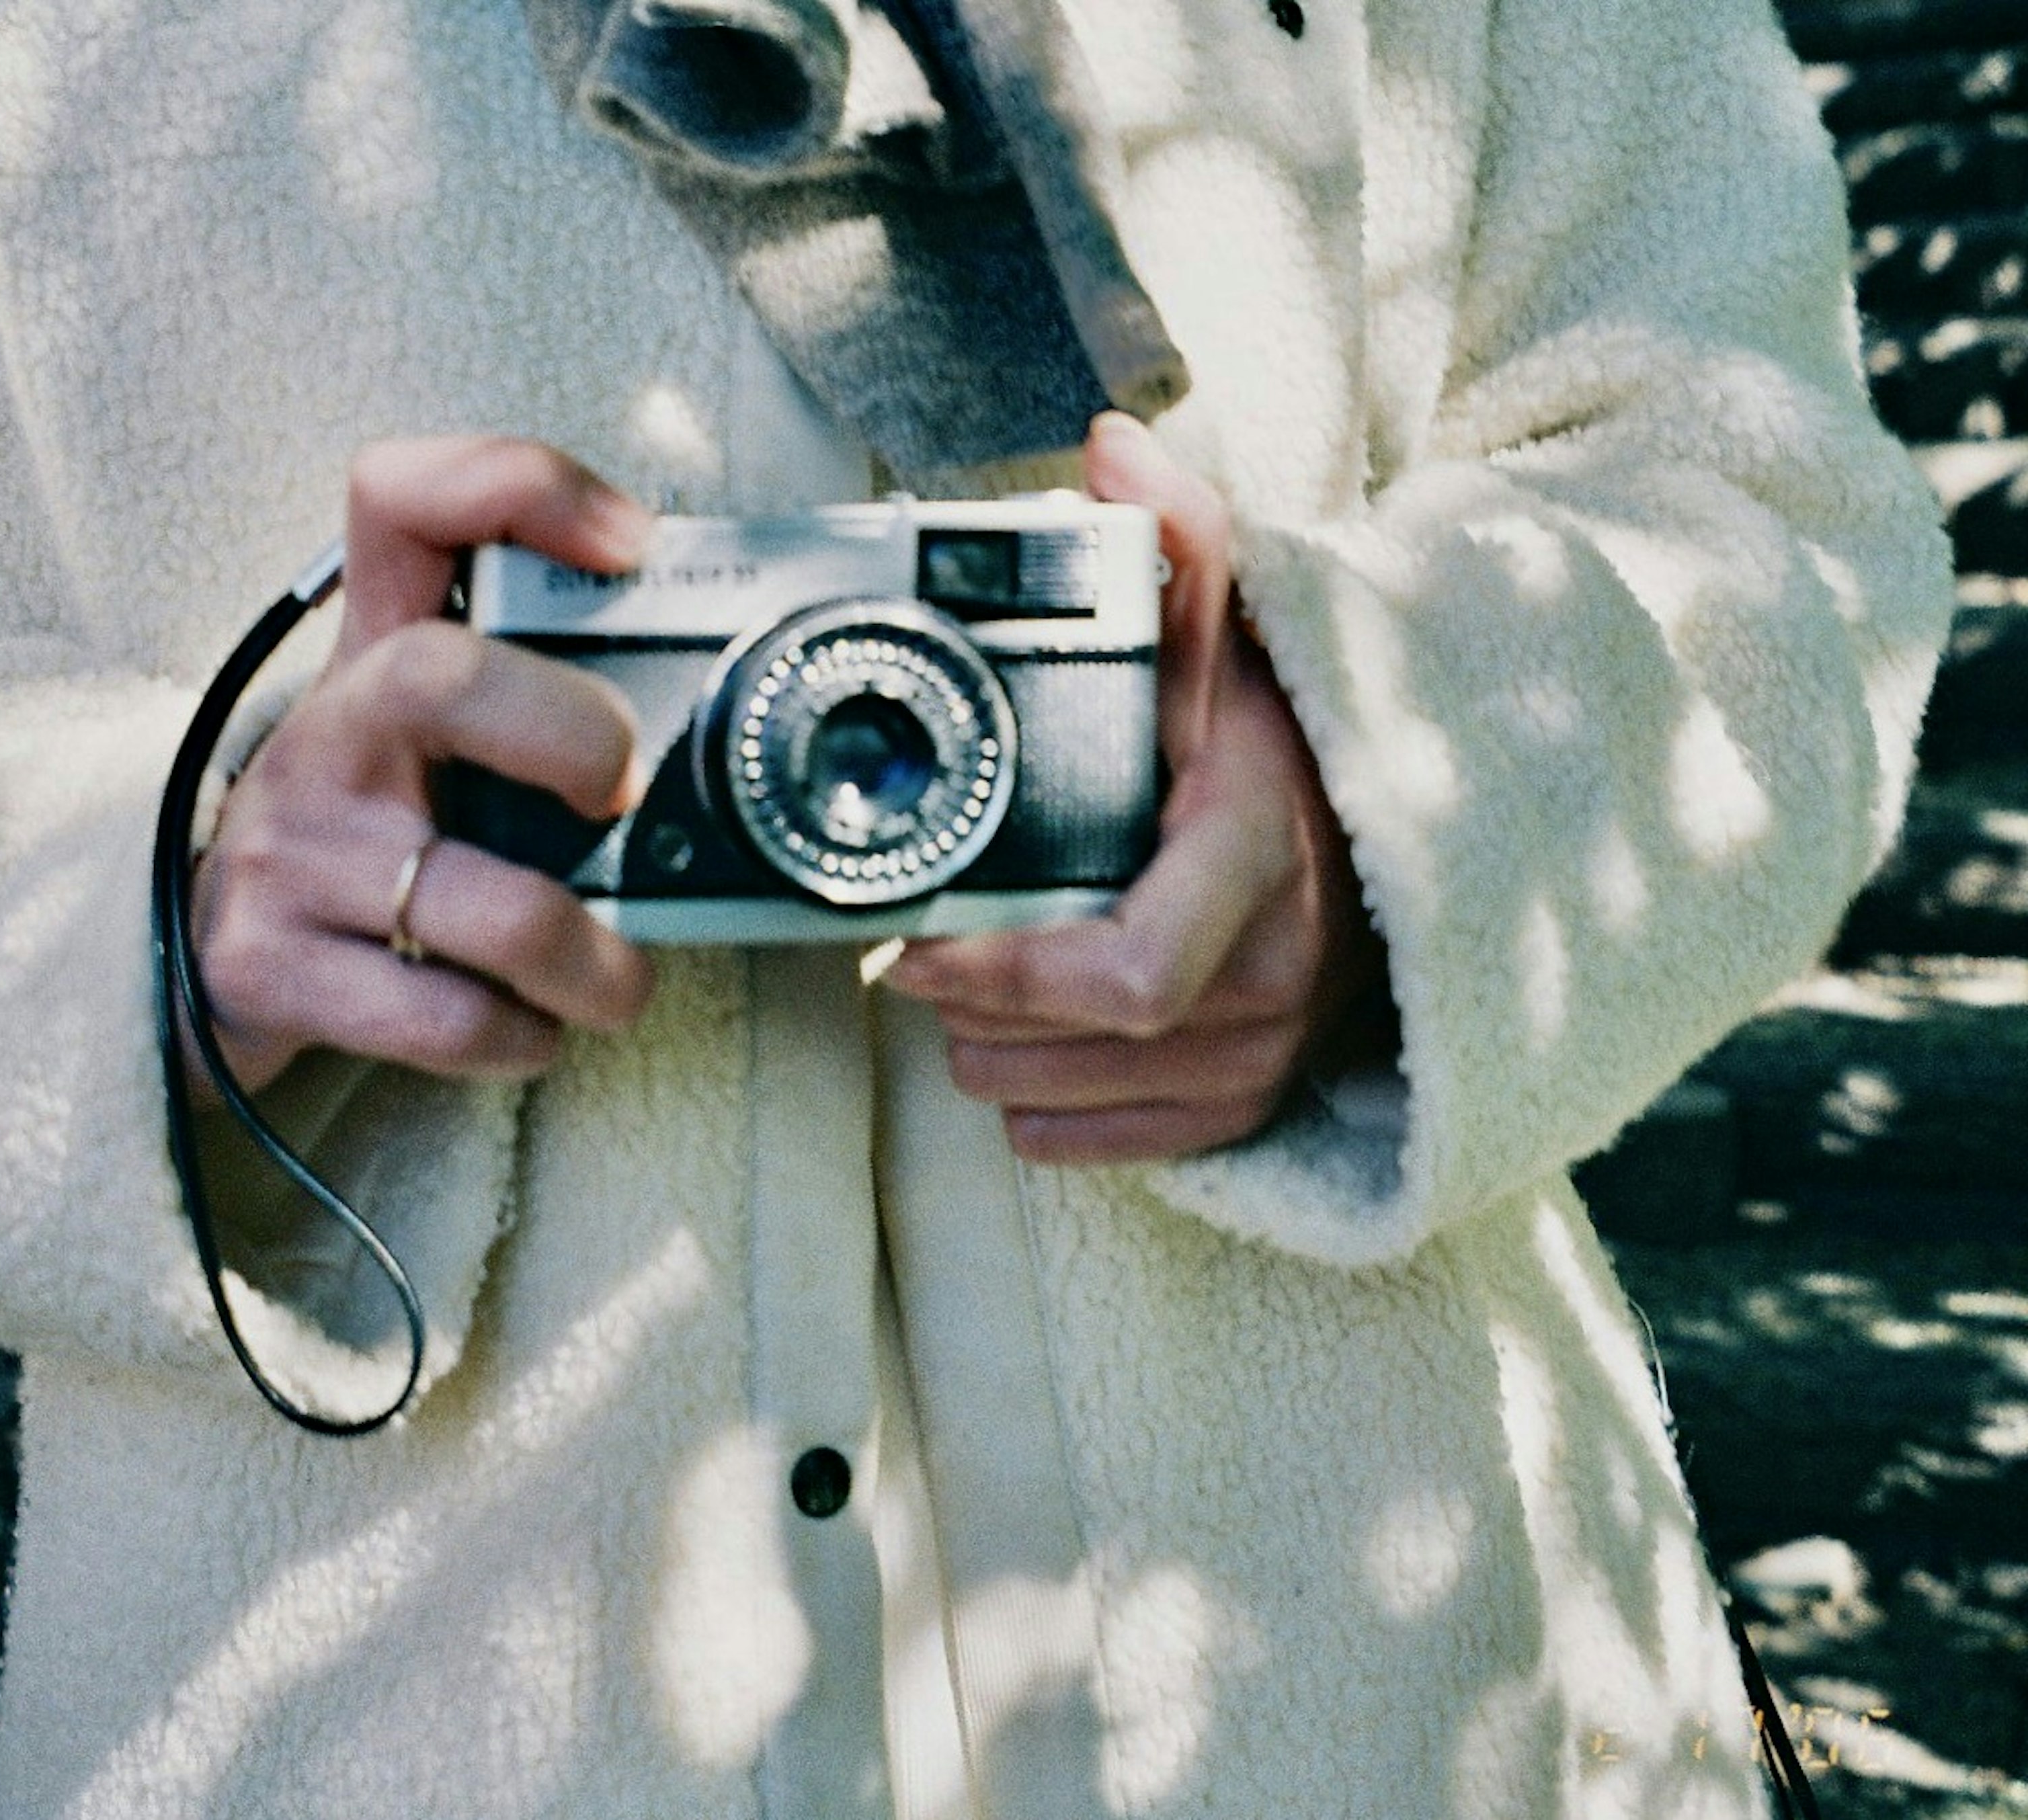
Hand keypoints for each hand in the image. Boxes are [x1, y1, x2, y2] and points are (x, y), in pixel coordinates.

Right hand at [191, 436, 658, 1093]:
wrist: (190, 968)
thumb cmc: (360, 841)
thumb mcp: (419, 743)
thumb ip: (535, 706)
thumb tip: (707, 721)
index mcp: (372, 658)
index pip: (403, 501)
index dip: (519, 484)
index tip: (628, 542)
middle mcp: (326, 737)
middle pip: (442, 678)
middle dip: (573, 736)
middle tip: (621, 799)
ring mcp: (292, 855)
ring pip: (477, 901)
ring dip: (587, 959)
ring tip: (618, 982)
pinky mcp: (274, 969)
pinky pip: (441, 1017)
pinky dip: (516, 1036)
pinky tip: (527, 1029)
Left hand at [881, 413, 1390, 1162]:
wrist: (1402, 845)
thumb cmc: (1288, 746)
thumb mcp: (1240, 646)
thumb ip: (1184, 548)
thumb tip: (1119, 439)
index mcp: (1252, 872)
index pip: (1116, 978)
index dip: (997, 974)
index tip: (916, 941)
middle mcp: (1267, 985)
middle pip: (1060, 1042)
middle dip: (965, 999)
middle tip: (924, 941)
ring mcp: (1261, 1061)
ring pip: (1056, 1099)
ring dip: (986, 1051)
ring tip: (965, 984)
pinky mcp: (1248, 1112)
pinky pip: (1097, 1146)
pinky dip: (1038, 1107)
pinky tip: (1024, 1046)